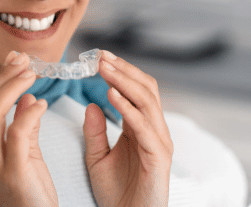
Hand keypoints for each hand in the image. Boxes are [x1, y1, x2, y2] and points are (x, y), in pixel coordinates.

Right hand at [0, 51, 57, 206]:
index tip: (16, 61)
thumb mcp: (25, 154)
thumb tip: (26, 97)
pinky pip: (16, 133)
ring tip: (32, 74)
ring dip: (12, 87)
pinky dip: (28, 113)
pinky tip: (42, 103)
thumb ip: (23, 126)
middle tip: (24, 61)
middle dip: (4, 78)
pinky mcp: (12, 173)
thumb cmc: (30, 192)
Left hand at [83, 51, 172, 206]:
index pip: (137, 90)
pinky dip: (128, 108)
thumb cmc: (116, 194)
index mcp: (141, 128)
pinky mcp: (158, 157)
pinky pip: (144, 126)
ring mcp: (159, 142)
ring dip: (124, 81)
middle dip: (123, 70)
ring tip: (104, 68)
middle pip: (146, 89)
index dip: (120, 72)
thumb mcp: (97, 158)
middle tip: (101, 56)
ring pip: (147, 101)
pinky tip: (111, 95)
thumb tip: (91, 104)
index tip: (99, 57)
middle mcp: (154, 131)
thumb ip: (94, 132)